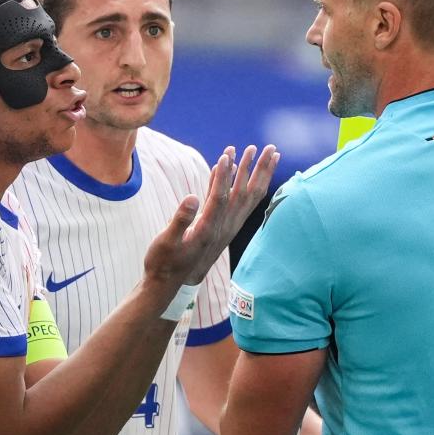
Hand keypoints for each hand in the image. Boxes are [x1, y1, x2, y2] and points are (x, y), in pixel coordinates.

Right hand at [144, 145, 278, 285]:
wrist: (170, 286)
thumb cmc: (164, 264)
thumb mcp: (166, 243)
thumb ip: (180, 221)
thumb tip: (192, 198)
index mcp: (209, 229)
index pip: (220, 198)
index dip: (223, 176)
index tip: (227, 155)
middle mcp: (222, 227)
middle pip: (246, 194)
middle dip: (257, 170)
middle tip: (270, 148)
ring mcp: (224, 228)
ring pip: (245, 197)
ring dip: (255, 174)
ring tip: (262, 153)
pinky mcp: (220, 228)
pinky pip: (233, 201)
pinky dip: (235, 183)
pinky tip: (230, 168)